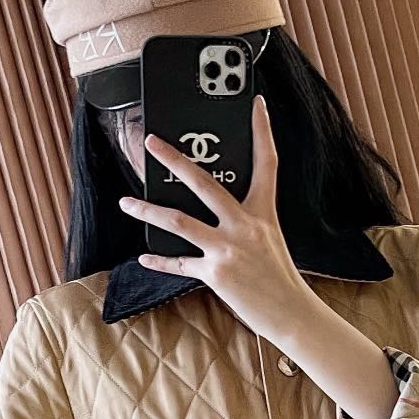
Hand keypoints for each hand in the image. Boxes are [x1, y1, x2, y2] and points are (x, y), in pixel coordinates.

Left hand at [117, 95, 313, 343]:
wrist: (292, 314)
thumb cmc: (280, 278)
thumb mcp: (269, 239)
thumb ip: (244, 221)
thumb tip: (212, 208)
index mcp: (263, 213)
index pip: (266, 162)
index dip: (261, 130)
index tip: (255, 104)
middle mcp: (245, 225)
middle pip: (204, 183)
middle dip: (174, 160)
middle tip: (152, 142)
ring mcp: (228, 249)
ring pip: (179, 221)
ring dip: (147, 211)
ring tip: (126, 202)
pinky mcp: (216, 274)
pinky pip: (179, 263)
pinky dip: (160, 260)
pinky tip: (144, 256)